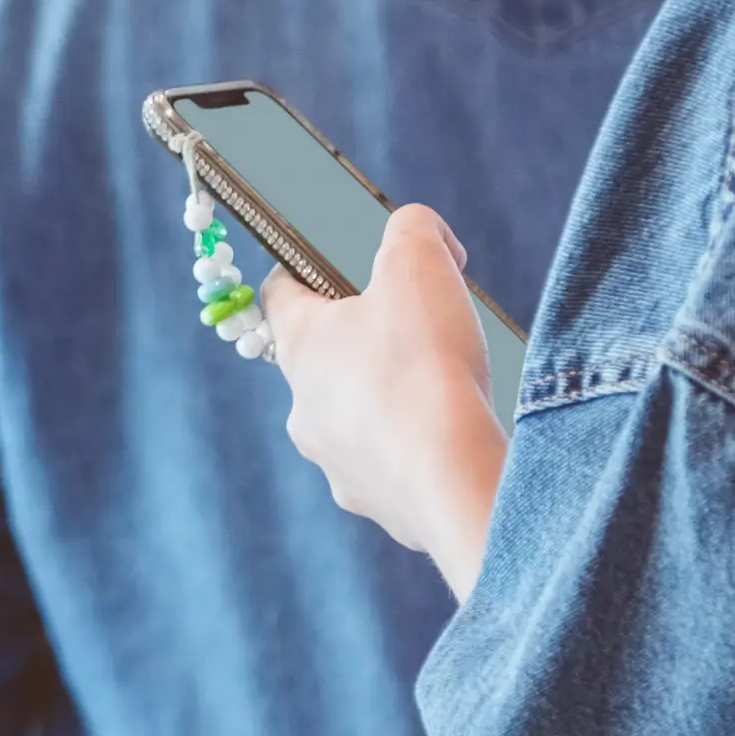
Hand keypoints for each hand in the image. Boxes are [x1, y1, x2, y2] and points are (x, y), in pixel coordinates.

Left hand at [261, 205, 508, 600]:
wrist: (453, 482)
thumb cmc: (425, 367)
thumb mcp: (418, 262)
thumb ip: (413, 228)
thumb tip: (424, 234)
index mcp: (302, 348)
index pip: (279, 294)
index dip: (304, 267)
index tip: (331, 259)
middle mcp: (306, 412)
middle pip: (323, 360)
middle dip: (364, 338)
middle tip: (412, 325)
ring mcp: (338, 465)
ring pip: (357, 419)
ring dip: (390, 399)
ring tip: (442, 386)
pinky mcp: (380, 507)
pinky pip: (393, 467)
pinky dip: (418, 449)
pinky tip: (455, 437)